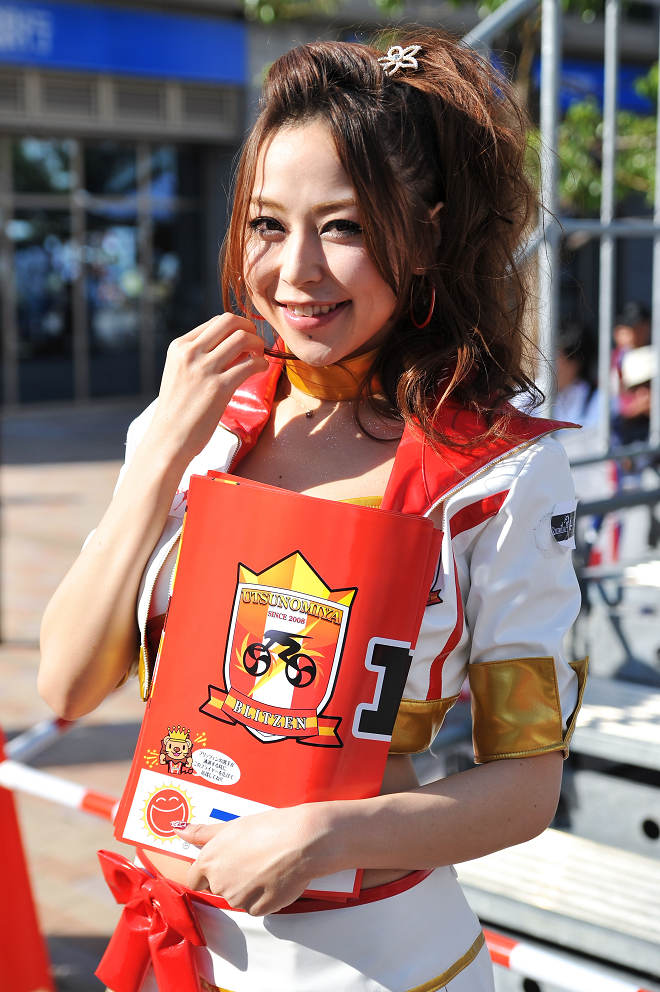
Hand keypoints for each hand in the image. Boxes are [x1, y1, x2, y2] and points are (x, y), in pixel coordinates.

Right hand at [148, 314, 267, 464]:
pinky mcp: (219, 388)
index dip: (236, 327)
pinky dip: (262, 363)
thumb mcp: (180, 373)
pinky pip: (250, 364)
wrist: (168, 438)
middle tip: (256, 343)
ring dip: (258, 344)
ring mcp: (204, 369)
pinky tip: (261, 370)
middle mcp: (190, 353)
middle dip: (250, 328)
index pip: (215, 321)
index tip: (243, 341)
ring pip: (243, 338)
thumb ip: (202, 356)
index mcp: (179, 346)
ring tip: (259, 357)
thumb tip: (237, 345)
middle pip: (230, 321)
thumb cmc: (178, 409)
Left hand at [176, 804, 333, 914]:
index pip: (195, 879)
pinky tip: (275, 878)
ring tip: (267, 865)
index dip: (208, 871)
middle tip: (253, 858)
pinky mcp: (258, 909)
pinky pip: (256, 907)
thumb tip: (180, 831)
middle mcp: (219, 883)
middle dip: (232, 876)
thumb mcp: (232, 826)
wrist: (301, 840)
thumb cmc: (269, 828)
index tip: (224, 863)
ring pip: (238, 898)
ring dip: (249, 887)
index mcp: (209, 861)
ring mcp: (238, 898)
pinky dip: (264, 896)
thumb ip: (203, 833)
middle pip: (219, 887)